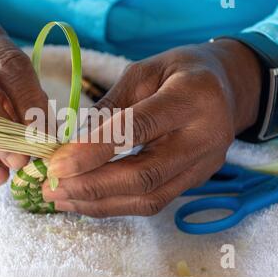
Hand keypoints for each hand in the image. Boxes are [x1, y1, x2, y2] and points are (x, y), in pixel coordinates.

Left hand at [42, 39, 261, 216]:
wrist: (226, 87)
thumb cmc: (179, 71)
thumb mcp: (144, 71)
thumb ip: (112, 106)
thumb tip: (73, 144)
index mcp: (191, 97)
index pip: (138, 128)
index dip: (94, 150)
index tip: (56, 163)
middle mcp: (204, 137)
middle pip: (144, 175)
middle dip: (91, 185)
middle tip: (51, 186)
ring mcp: (204, 165)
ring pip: (148, 198)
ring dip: (99, 203)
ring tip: (60, 198)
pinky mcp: (197, 180)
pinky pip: (153, 201)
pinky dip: (115, 205)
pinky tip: (85, 200)